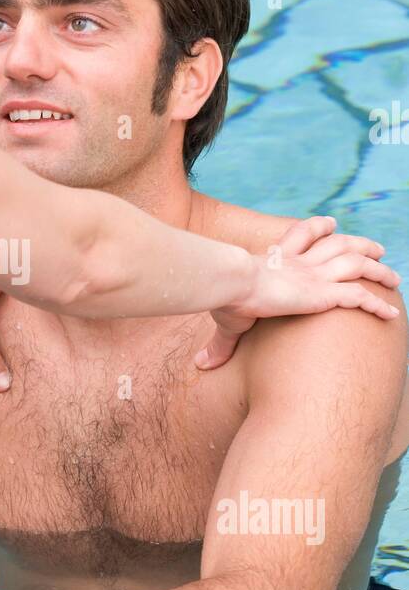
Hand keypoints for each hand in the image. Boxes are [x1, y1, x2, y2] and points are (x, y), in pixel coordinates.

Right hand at [196, 216, 400, 369]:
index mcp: (277, 260)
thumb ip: (221, 343)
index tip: (331, 223)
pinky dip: (377, 304)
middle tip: (377, 247)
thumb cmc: (224, 298)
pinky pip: (359, 297)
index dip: (318, 227)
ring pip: (356, 266)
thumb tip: (201, 365)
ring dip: (378, 270)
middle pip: (338, 243)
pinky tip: (391, 314)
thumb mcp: (226, 321)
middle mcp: (300, 263)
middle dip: (359, 243)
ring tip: (394, 277)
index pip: (302, 234)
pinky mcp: (323, 294)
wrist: (230, 284)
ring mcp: (314, 276)